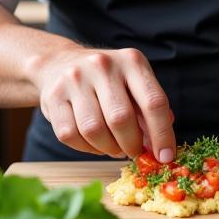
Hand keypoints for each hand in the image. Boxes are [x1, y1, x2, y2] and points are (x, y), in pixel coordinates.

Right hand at [28, 44, 174, 160]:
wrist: (60, 63)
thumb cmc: (107, 80)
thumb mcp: (134, 83)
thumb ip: (150, 110)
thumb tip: (163, 147)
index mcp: (131, 61)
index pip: (153, 101)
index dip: (162, 134)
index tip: (165, 157)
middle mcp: (102, 65)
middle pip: (121, 119)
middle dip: (131, 145)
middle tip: (134, 151)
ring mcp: (74, 79)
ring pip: (94, 130)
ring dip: (108, 148)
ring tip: (113, 146)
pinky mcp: (53, 96)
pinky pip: (70, 135)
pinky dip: (86, 148)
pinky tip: (93, 142)